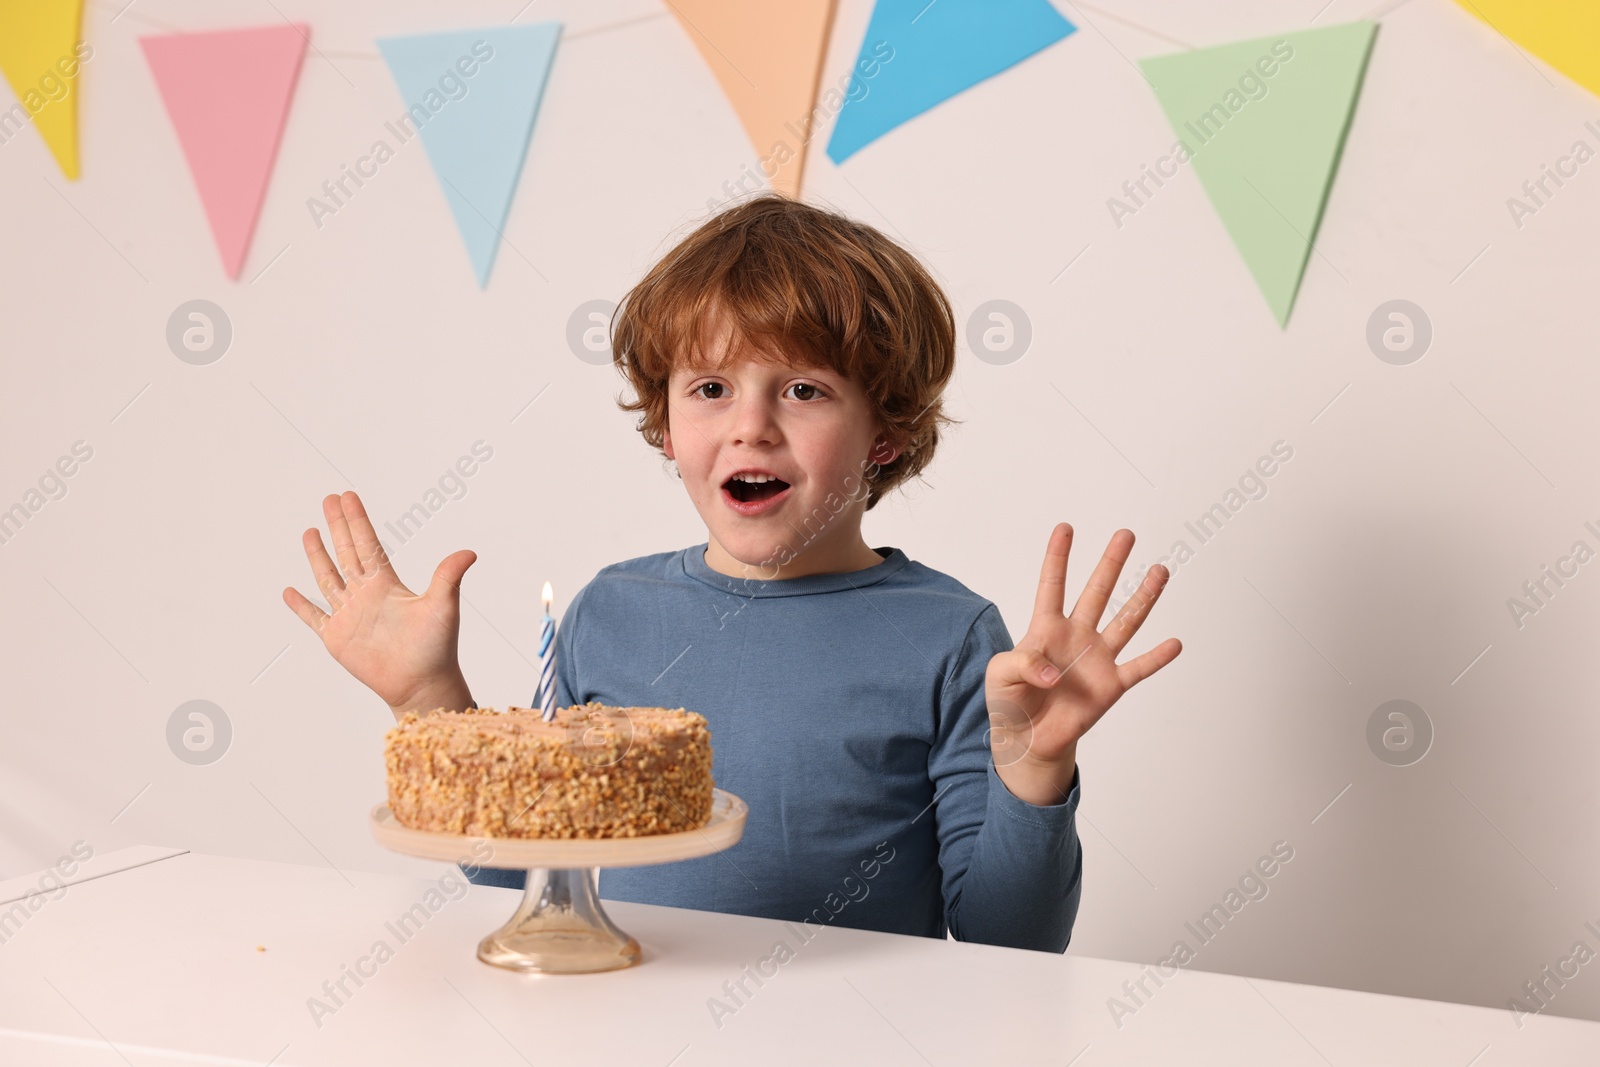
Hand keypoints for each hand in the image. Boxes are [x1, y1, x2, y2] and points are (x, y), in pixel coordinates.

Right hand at [282, 491, 476, 711]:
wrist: (421, 684)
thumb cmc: (436, 647)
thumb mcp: (443, 606)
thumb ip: (448, 577)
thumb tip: (470, 552)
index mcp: (387, 584)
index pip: (367, 544)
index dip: (357, 520)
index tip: (347, 496)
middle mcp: (366, 595)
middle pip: (347, 553)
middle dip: (337, 526)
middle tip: (329, 498)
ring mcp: (349, 616)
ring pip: (328, 579)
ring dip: (317, 556)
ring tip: (309, 532)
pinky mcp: (336, 638)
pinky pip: (313, 618)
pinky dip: (301, 606)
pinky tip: (290, 592)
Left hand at [986, 523, 1181, 804]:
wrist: (1026, 740)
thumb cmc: (1009, 701)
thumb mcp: (1000, 675)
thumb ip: (1022, 664)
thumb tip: (1053, 673)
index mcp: (1045, 629)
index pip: (1052, 586)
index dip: (1057, 558)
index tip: (1065, 528)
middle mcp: (1076, 636)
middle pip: (1097, 593)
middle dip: (1110, 563)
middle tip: (1125, 534)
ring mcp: (1096, 659)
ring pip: (1125, 621)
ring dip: (1143, 597)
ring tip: (1159, 571)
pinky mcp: (1110, 686)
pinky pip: (1138, 668)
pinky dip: (1157, 658)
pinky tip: (1175, 643)